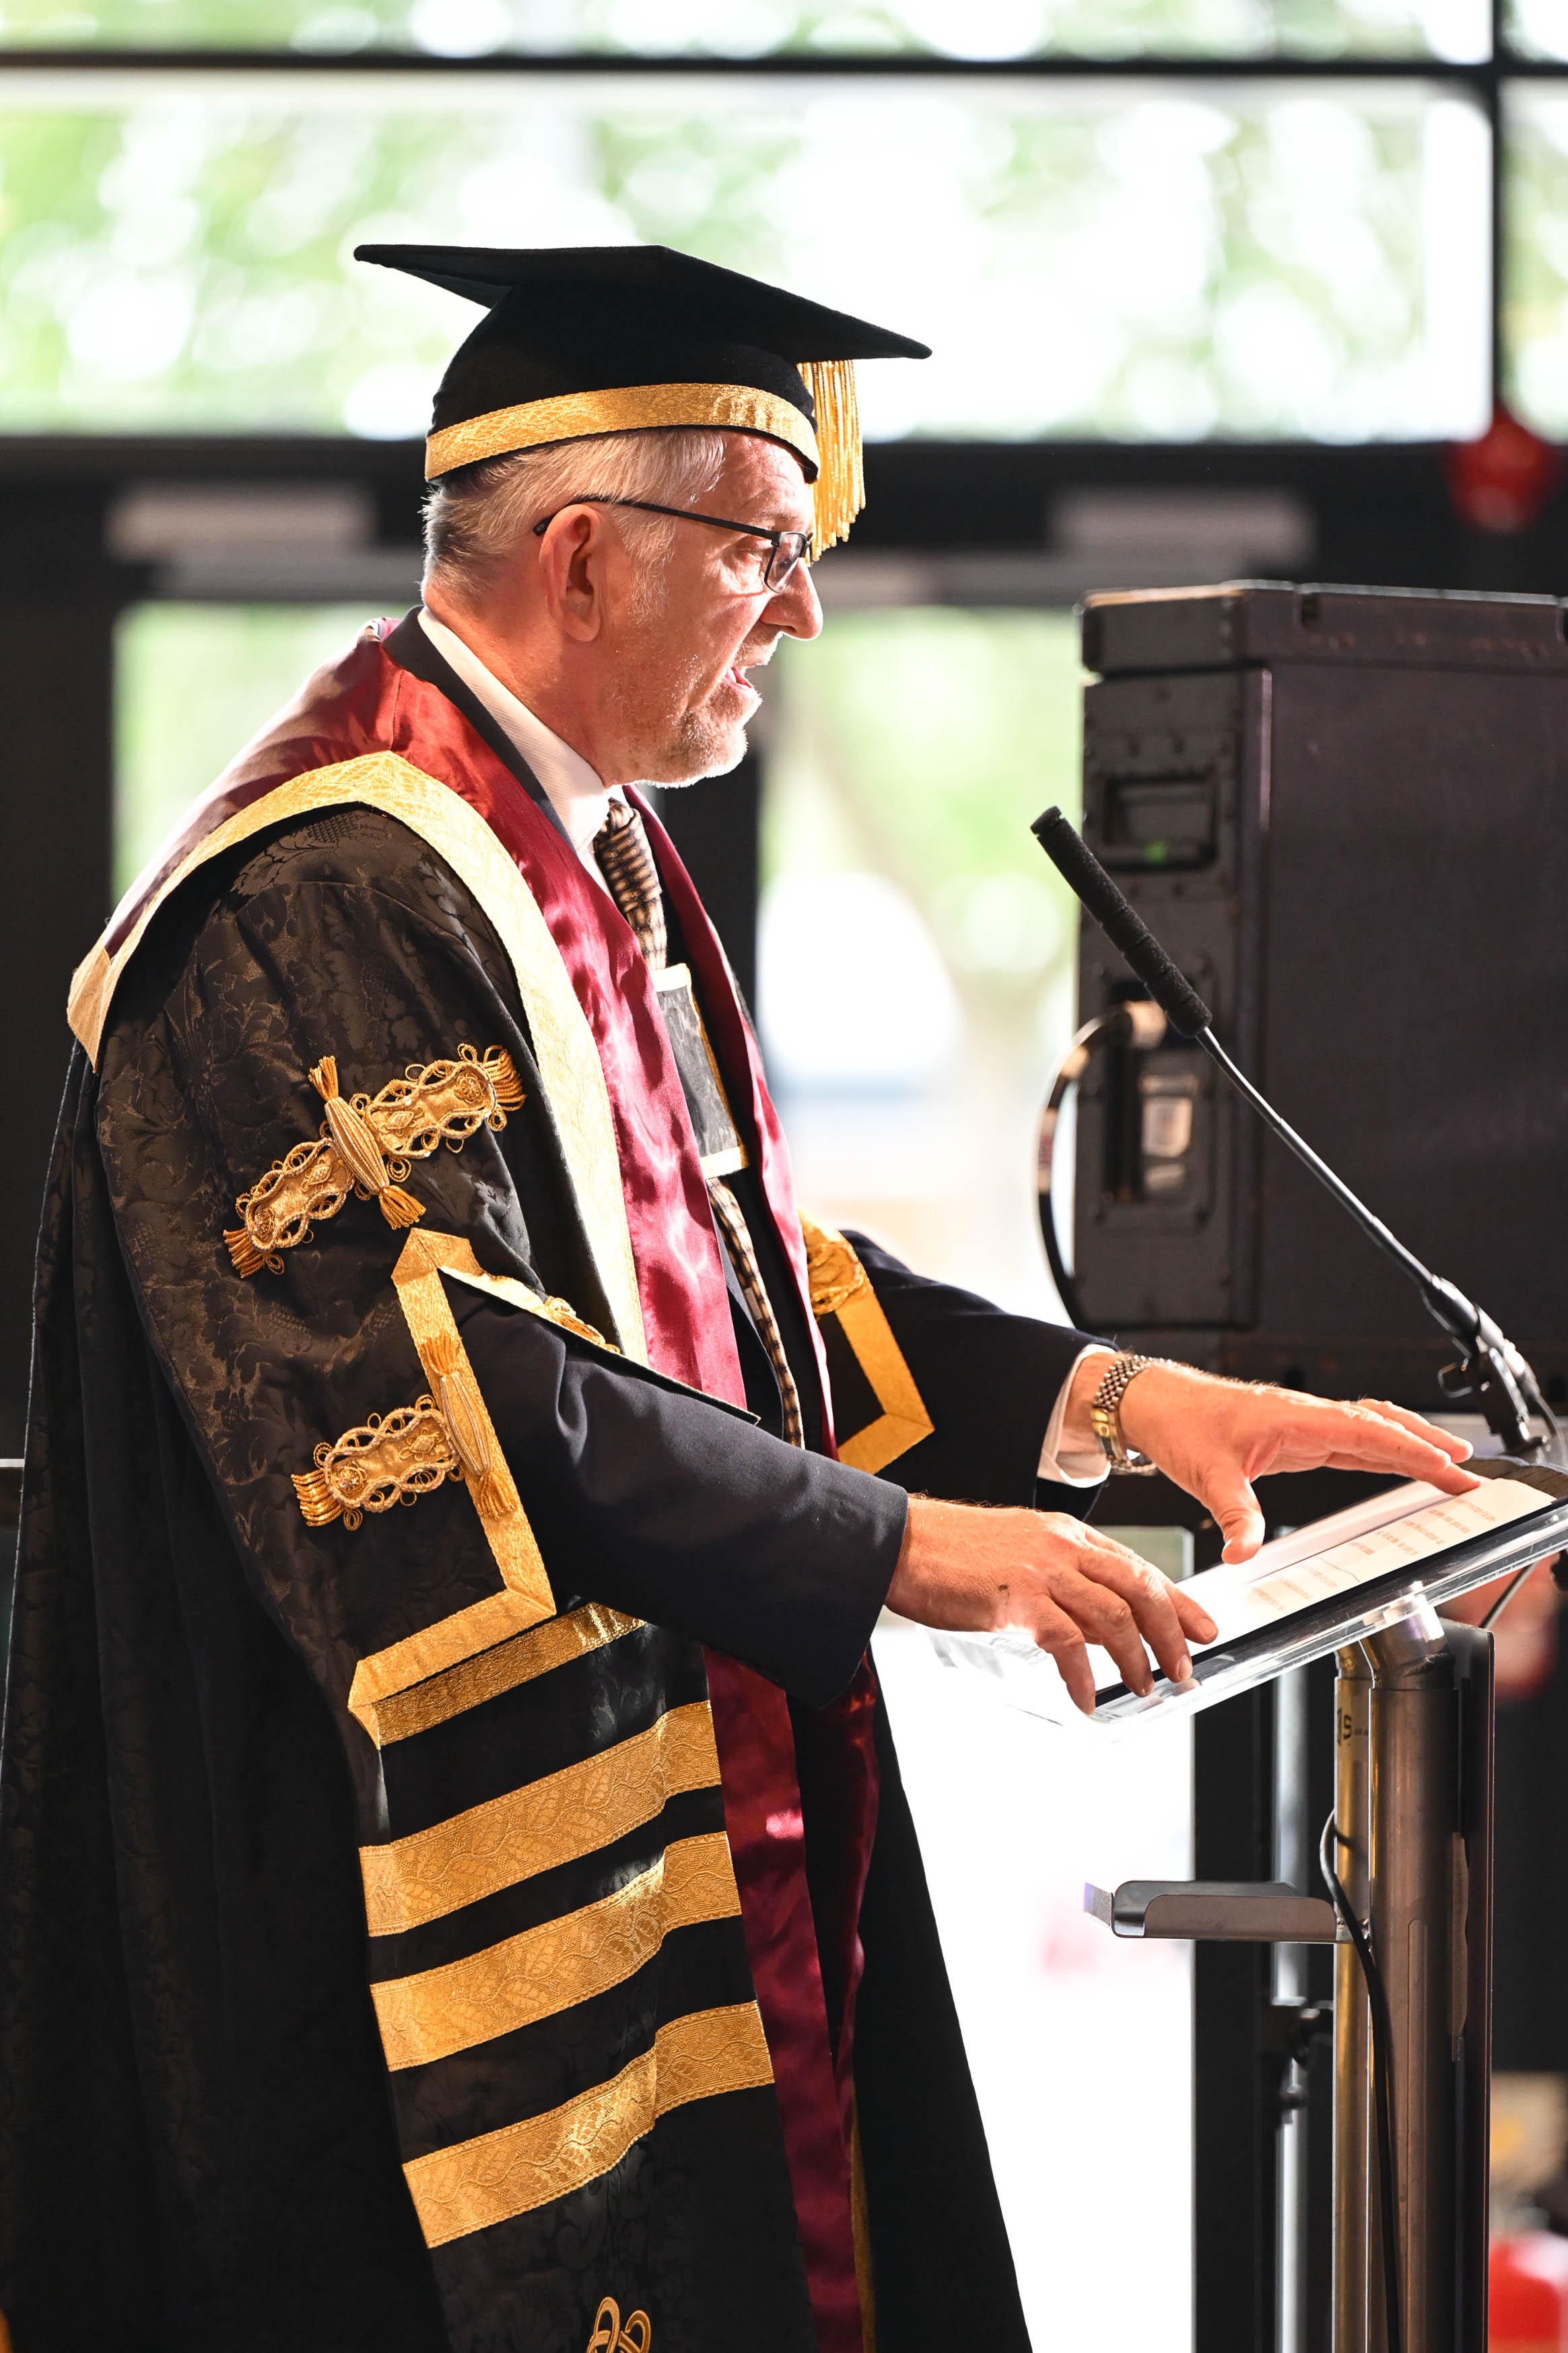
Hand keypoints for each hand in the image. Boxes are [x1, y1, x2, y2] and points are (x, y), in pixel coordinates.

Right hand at [886, 1494, 1218, 1715]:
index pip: (1139, 1567)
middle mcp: (1062, 1546)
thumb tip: (1101, 1627)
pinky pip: (1068, 1641)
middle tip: (1184, 1670)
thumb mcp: (1020, 1560)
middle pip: (1140, 1588)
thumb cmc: (950, 1554)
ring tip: (1146, 1687)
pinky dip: (1085, 1674)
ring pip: (1115, 1614)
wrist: (897, 1542)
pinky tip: (1088, 1697)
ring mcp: (1041, 1569)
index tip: (1203, 1628)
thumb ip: (1063, 1587)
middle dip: (1172, 1634)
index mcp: (1066, 1535)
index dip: (1178, 1602)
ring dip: (1138, 1658)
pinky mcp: (1017, 1596)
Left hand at [1072, 1358, 1478, 1563]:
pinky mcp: (1297, 1433)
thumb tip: (1244, 1554)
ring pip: (1371, 1428)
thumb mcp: (1207, 1475)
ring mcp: (1305, 1422)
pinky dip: (1383, 1446)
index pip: (1368, 1431)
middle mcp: (1307, 1415)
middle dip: (1428, 1446)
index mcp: (1296, 1419)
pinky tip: (1399, 1457)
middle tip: (1470, 1471)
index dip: (1411, 1449)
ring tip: (1452, 1463)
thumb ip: (1235, 1516)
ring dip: (1411, 1443)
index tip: (1449, 1464)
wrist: (1155, 1401)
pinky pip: (1352, 1436)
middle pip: (1382, 1426)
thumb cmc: (1180, 1424)